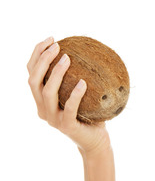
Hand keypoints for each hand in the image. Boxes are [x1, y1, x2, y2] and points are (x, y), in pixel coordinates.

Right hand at [27, 37, 110, 155]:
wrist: (96, 141)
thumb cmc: (89, 114)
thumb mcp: (81, 94)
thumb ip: (76, 77)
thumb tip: (86, 50)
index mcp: (42, 100)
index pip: (32, 73)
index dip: (36, 55)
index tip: (51, 39)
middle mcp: (43, 109)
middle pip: (34, 81)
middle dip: (42, 60)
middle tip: (57, 46)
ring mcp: (53, 119)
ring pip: (47, 93)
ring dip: (56, 73)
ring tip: (67, 58)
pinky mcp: (67, 126)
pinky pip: (70, 108)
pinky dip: (75, 94)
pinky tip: (83, 82)